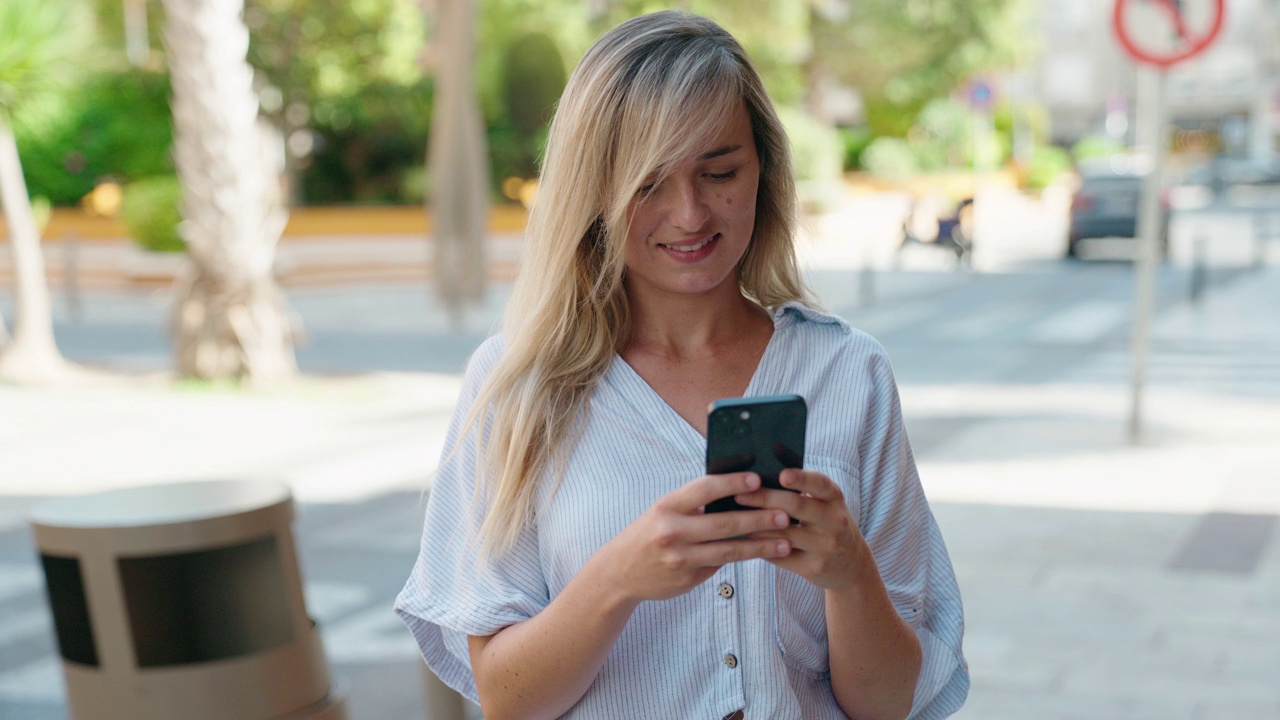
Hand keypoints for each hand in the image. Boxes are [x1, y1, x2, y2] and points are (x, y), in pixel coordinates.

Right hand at [590, 472, 793, 604]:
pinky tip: (763, 553)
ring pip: (729, 550)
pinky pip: (720, 565)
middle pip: (724, 523)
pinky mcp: (687, 579)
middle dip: (759, 518)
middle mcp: (673, 531)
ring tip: (785, 542)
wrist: (620, 572)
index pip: (704, 489)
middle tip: (785, 515)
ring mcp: (680, 558)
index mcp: (667, 506)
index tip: (757, 479)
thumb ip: (694, 503)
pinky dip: (743, 558)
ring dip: (761, 545)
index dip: (732, 483)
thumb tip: (738, 493)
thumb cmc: (649, 533)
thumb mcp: (664, 510)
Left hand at [734, 469, 871, 591]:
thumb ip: (803, 484)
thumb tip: (773, 453)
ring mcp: (825, 547)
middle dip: (765, 499)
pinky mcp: (813, 568)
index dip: (802, 479)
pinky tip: (744, 540)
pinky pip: (780, 556)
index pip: (821, 484)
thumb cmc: (828, 523)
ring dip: (756, 525)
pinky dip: (760, 547)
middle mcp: (834, 521)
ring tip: (734, 517)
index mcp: (835, 499)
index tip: (782, 475)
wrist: (851, 565)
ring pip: (784, 534)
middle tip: (739, 495)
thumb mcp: (825, 502)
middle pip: (796, 506)